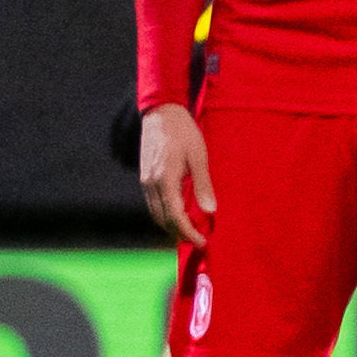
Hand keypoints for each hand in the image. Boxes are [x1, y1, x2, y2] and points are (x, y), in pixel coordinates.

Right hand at [137, 102, 214, 245]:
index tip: (203, 242)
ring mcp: (146, 181)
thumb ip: (203, 185)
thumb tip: (210, 211)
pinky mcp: (145, 178)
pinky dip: (165, 214)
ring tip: (190, 230)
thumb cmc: (183, 132)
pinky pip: (153, 204)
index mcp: (165, 179)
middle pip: (163, 220)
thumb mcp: (199, 156)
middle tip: (199, 240)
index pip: (175, 216)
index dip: (189, 232)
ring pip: (156, 214)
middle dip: (180, 233)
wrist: (160, 113)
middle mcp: (152, 184)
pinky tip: (178, 214)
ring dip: (171, 226)